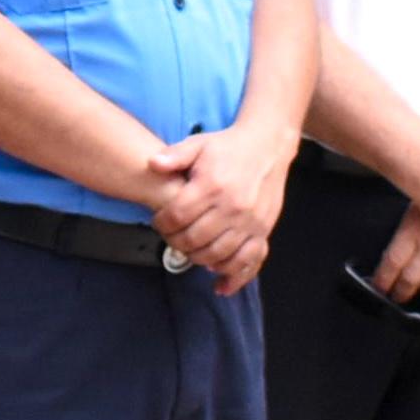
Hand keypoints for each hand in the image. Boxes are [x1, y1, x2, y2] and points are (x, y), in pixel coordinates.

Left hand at [151, 125, 290, 294]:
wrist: (267, 147)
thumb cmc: (229, 147)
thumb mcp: (199, 144)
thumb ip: (174, 155)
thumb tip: (152, 163)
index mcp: (212, 185)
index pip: (177, 216)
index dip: (162, 224)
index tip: (159, 222)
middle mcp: (232, 206)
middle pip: (194, 239)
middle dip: (175, 242)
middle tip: (171, 237)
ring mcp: (249, 221)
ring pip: (217, 254)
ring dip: (197, 257)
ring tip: (189, 249)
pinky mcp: (263, 230)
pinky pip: (246, 260)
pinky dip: (230, 273)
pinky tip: (216, 274)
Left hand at [372, 209, 419, 301]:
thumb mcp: (417, 205)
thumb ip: (408, 229)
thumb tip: (397, 249)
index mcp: (412, 230)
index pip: (392, 262)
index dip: (383, 279)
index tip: (380, 286)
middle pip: (410, 278)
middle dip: (402, 290)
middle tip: (398, 294)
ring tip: (419, 286)